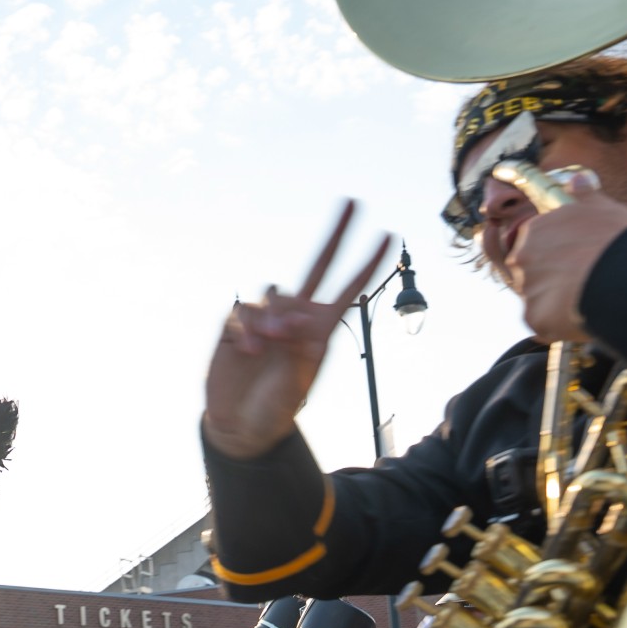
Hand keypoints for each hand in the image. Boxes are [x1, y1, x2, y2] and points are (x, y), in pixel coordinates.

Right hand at [203, 200, 390, 459]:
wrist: (240, 425)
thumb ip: (299, 355)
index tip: (389, 236)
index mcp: (319, 331)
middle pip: (318, 265)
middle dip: (336, 235)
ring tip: (269, 346)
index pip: (348, 291)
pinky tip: (249, 351)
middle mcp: (296, 317)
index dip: (368, 265)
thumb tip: (298, 321)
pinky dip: (248, 329)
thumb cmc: (274, 410)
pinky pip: (244, 311)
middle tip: (353, 202)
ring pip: (274, 293)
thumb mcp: (294, 388)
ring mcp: (267, 317)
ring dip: (274, 317)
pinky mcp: (237, 323)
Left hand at [508, 174, 626, 343]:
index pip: (534, 244)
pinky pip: (544, 322)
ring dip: (556, 301)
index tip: (574, 259)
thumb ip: (584, 196)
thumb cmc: (614, 240)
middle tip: (579, 281)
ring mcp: (526, 288)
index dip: (556, 254)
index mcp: (534, 230)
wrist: (624, 276)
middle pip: (529, 273)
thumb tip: (578, 181)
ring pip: (537, 299)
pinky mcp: (534, 316)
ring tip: (585, 298)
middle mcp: (522, 258)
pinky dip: (559, 323)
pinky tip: (581, 315)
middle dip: (550, 278)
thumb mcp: (602, 208)